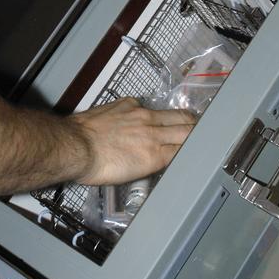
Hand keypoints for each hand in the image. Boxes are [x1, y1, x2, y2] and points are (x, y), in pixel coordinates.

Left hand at [70, 96, 195, 186]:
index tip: (201, 147)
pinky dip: (150, 111)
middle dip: (197, 130)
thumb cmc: (96, 167)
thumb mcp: (130, 174)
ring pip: (172, 114)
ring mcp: (141, 115)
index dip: (195, 147)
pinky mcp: (128, 104)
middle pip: (186, 128)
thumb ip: (150, 162)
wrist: (75, 147)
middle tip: (203, 131)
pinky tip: (147, 115)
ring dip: (184, 118)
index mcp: (154, 155)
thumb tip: (160, 157)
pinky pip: (146, 105)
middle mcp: (152, 133)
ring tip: (189, 119)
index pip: (184, 148)